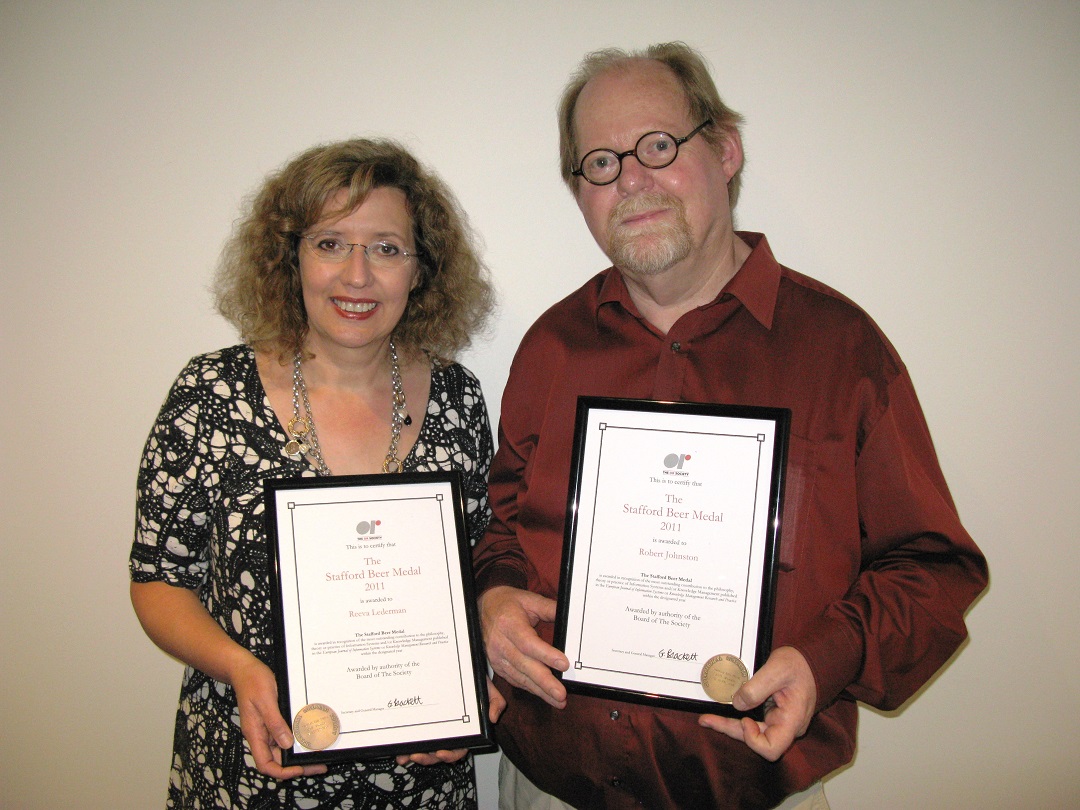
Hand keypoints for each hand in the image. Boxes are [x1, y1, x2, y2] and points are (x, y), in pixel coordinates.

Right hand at [231, 655, 327, 779]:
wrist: (245, 669)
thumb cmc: (253, 681)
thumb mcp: (266, 700)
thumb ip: (275, 723)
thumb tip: (286, 744)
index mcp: (255, 734)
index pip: (265, 764)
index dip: (282, 771)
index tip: (299, 769)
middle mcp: (260, 735)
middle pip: (277, 760)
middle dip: (297, 765)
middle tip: (319, 765)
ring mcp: (266, 728)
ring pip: (282, 748)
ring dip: (298, 753)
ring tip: (319, 753)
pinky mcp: (272, 720)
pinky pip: (284, 734)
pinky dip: (296, 738)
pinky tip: (310, 736)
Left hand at [395, 677, 507, 764]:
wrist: (462, 665)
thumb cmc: (473, 679)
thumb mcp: (487, 689)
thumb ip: (495, 702)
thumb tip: (493, 718)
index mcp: (464, 730)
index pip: (459, 749)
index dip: (450, 755)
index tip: (441, 752)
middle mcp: (449, 732)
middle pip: (438, 753)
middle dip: (427, 758)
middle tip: (417, 755)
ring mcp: (435, 728)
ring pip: (425, 748)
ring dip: (414, 755)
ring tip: (404, 756)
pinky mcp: (423, 722)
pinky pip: (415, 737)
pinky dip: (406, 746)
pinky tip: (399, 749)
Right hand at [479, 586, 568, 707]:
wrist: (482, 607)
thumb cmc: (508, 603)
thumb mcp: (529, 599)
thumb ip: (549, 608)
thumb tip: (569, 616)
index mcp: (508, 624)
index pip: (527, 643)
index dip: (545, 655)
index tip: (564, 664)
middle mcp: (500, 643)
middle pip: (523, 665)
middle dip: (544, 682)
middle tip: (561, 694)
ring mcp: (496, 656)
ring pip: (519, 677)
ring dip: (539, 690)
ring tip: (558, 700)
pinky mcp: (497, 665)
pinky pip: (514, 680)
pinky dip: (530, 689)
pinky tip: (543, 695)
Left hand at [698, 646, 815, 761]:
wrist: (810, 661)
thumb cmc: (798, 664)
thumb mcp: (777, 669)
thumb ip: (757, 688)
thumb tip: (737, 704)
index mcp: (792, 720)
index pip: (772, 748)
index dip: (753, 738)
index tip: (745, 718)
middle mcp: (786, 727)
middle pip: (757, 741)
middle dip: (730, 729)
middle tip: (706, 719)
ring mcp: (780, 722)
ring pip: (752, 732)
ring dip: (730, 725)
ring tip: (707, 718)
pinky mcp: (773, 716)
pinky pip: (754, 722)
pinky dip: (737, 718)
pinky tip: (722, 712)